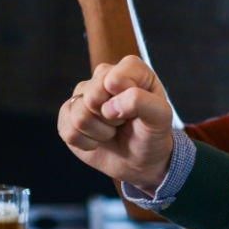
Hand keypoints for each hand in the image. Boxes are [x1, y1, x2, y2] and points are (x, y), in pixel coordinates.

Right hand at [57, 55, 176, 192]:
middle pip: (92, 97)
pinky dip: (87, 143)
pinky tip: (98, 140)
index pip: (114, 80)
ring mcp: (83, 94)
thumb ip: (141, 102)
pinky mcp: (68, 114)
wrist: (139, 159)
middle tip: (123, 121)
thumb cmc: (151, 133)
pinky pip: (68, 131)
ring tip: (112, 130)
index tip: (137, 111)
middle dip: (111, 118)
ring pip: (79, 115)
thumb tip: (108, 106)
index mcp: (130, 68)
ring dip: (100, 132)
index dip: (124, 101)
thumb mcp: (160, 118)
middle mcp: (103, 75)